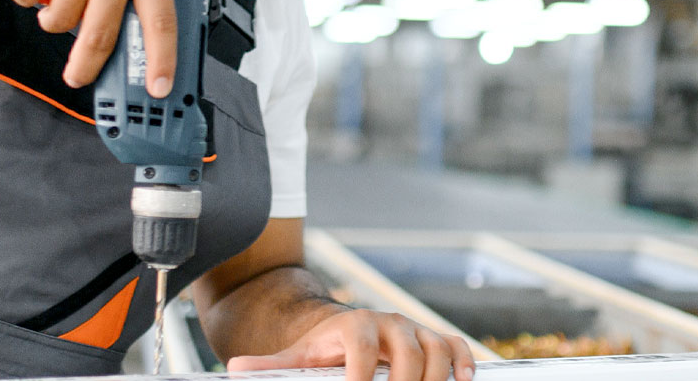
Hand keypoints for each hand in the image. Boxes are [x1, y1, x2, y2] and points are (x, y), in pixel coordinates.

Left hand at [226, 309, 475, 380]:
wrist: (346, 327)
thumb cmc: (323, 348)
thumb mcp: (297, 356)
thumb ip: (271, 366)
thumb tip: (234, 369)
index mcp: (355, 324)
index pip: (362, 346)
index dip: (361, 375)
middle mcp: (390, 323)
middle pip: (408, 349)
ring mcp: (415, 330)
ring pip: (436, 349)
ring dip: (436, 377)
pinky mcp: (435, 339)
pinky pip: (456, 347)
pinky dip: (463, 365)